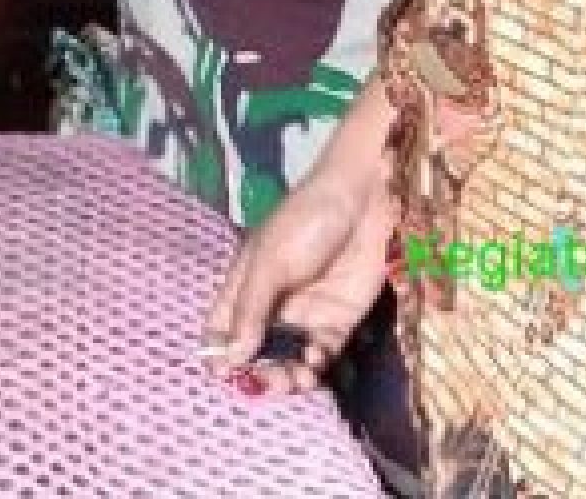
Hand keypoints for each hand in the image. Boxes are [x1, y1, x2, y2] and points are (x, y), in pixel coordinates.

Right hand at [201, 157, 399, 394]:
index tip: (223, 376)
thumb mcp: (270, 262)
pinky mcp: (339, 323)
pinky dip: (315, 366)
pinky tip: (316, 360)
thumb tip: (230, 359)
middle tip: (268, 382)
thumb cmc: (306, 221)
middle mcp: (272, 306)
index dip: (220, 354)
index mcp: (245, 285)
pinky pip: (321, 356)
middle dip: (259, 372)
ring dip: (287, 375)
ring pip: (288, 360)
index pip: (222, 328)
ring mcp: (306, 316)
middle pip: (256, 352)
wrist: (365, 203)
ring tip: (295, 378)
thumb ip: (251, 311)